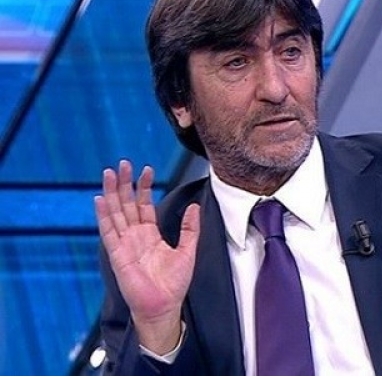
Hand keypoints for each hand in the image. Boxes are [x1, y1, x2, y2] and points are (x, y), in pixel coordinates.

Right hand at [94, 160, 199, 353]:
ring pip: (115, 213)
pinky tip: (100, 199)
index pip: (144, 205)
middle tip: (123, 164)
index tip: (147, 169)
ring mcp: (124, 244)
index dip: (144, 187)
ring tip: (110, 173)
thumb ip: (190, 229)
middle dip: (125, 184)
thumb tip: (193, 206)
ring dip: (112, 193)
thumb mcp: (188, 251)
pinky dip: (104, 216)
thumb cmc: (174, 284)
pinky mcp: (117, 255)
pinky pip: (109, 232)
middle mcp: (135, 236)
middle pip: (126, 204)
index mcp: (150, 235)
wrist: (164, 306)